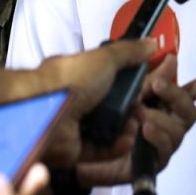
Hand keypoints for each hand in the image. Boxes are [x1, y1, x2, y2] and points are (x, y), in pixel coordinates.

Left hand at [34, 39, 158, 167]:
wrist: (46, 110)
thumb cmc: (68, 80)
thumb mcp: (105, 57)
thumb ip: (128, 51)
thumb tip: (149, 43)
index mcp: (80, 75)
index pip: (108, 79)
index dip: (127, 84)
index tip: (143, 86)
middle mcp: (76, 100)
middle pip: (111, 107)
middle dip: (131, 108)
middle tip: (142, 107)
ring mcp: (75, 125)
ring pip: (108, 130)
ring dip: (127, 129)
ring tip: (137, 124)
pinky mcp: (75, 149)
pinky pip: (101, 150)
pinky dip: (116, 147)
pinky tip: (128, 139)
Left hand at [74, 55, 195, 185]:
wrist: (48, 115)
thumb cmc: (71, 85)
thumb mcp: (106, 58)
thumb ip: (136, 52)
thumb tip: (155, 44)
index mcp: (137, 89)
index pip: (177, 86)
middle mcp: (141, 113)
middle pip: (184, 113)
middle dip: (178, 100)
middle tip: (158, 90)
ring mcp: (135, 140)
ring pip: (175, 136)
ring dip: (160, 123)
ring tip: (138, 119)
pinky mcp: (127, 163)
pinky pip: (155, 159)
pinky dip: (147, 145)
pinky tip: (135, 136)